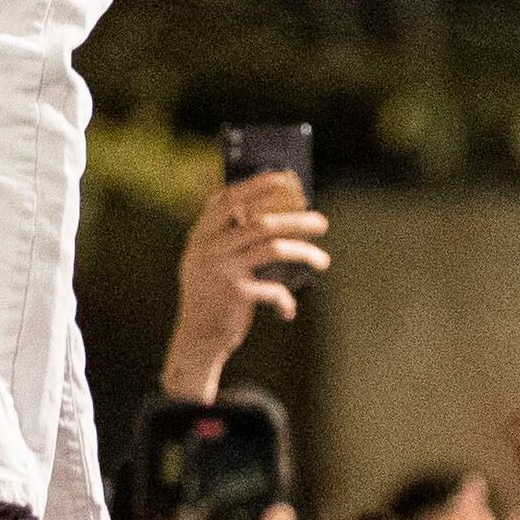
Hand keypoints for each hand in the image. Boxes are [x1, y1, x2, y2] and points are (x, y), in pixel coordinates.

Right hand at [164, 174, 326, 403]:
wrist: (196, 340)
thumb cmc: (210, 298)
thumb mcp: (206, 264)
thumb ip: (224, 239)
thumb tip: (266, 216)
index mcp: (201, 236)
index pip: (229, 199)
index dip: (257, 185)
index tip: (285, 178)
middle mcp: (209, 247)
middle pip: (261, 222)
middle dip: (297, 219)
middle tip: (322, 222)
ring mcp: (222, 269)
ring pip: (273, 248)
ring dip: (304, 252)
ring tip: (323, 260)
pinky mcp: (235, 292)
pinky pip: (273, 288)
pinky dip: (285, 300)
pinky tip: (288, 311)